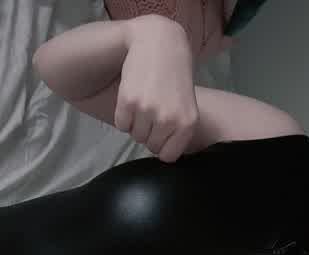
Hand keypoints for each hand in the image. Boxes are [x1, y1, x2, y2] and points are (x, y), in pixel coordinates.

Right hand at [116, 16, 199, 162]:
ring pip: (135, 136)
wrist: (160, 44)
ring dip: (136, 125)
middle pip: (151, 146)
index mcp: (187, 125)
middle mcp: (169, 120)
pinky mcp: (128, 101)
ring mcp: (148, 111)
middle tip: (153, 111)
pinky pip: (121, 125)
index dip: (163, 146)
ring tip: (145, 103)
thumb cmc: (175, 79)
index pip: (168, 156)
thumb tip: (162, 155)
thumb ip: (178, 132)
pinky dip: (123, 116)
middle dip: (149, 134)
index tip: (162, 133)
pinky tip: (132, 98)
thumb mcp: (187, 108)